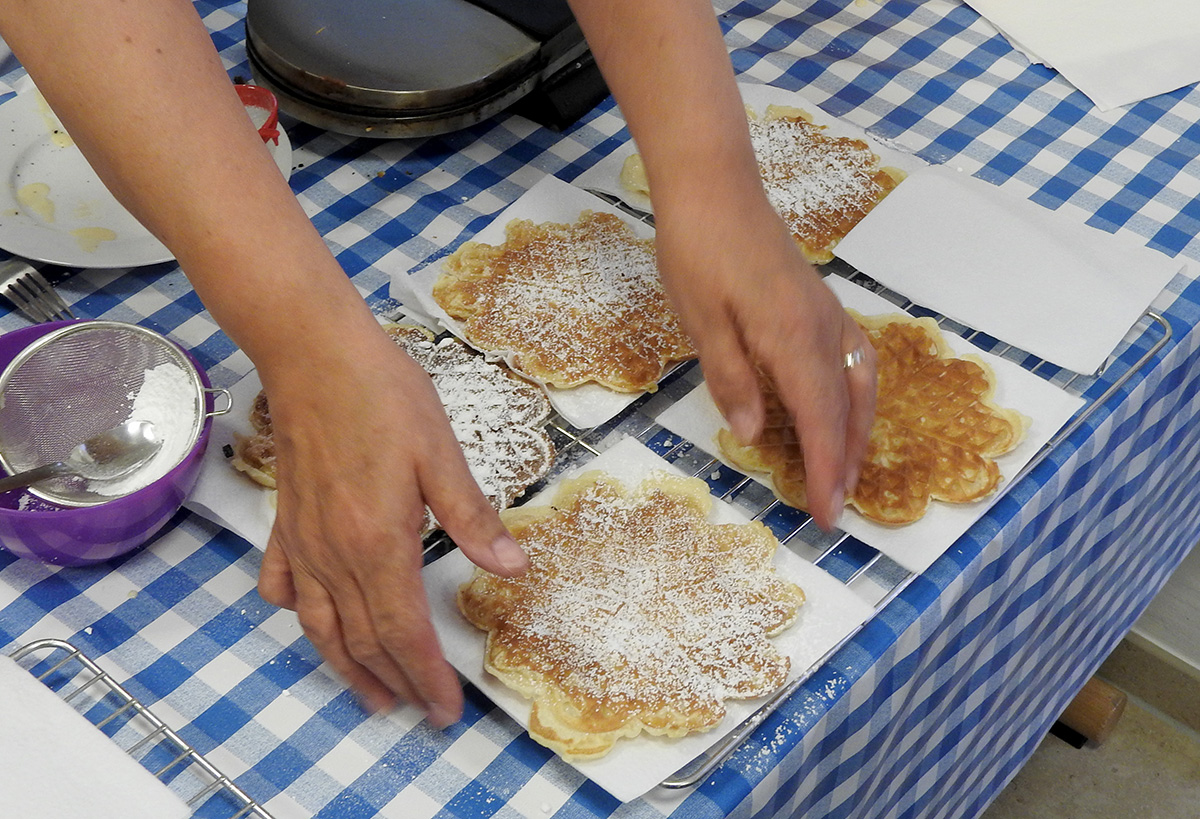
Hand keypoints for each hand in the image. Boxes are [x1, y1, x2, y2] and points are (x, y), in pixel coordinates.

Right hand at [254, 324, 528, 725]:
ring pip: (319, 624)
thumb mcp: (440, 453)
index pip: (403, 631)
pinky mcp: (286, 519)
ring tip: (370, 695)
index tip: (445, 710)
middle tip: (421, 712)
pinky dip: (298, 612)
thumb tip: (511, 567)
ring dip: (347, 666)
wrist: (312, 352)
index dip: (426, 676)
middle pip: (363, 638)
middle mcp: (334, 553)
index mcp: (378, 542)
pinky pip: (284, 582)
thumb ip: (472, 516)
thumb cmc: (382, 395)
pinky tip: (308, 619)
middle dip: (396, 683)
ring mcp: (303, 539)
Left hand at [655, 194, 876, 529]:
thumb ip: (732, 378)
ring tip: (846, 471)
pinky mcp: (820, 304)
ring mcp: (827, 313)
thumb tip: (754, 434)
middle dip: (847, 461)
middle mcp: (824, 328)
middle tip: (837, 508)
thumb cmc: (697, 251)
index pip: (820, 419)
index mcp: (794, 337)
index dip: (827, 470)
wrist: (714, 187)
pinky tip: (840, 411)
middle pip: (848, 407)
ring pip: (859, 384)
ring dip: (857, 432)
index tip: (827, 515)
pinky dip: (853, 398)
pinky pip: (852, 361)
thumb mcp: (701, 321)